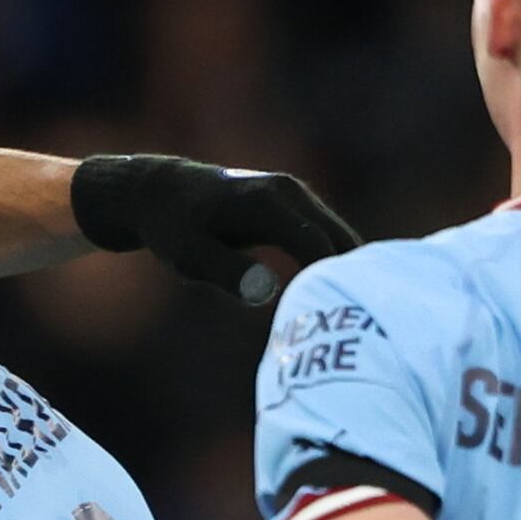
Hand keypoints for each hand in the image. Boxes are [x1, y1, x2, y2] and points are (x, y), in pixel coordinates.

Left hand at [70, 152, 361, 307]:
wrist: (161, 193)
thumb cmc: (173, 229)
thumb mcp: (189, 256)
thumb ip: (228, 273)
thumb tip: (267, 292)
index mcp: (267, 204)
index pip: (318, 245)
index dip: (333, 282)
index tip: (340, 321)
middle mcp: (289, 192)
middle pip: (339, 240)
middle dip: (350, 279)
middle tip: (358, 327)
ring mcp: (296, 193)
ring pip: (340, 237)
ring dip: (348, 271)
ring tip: (352, 316)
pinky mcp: (296, 202)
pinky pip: (329, 234)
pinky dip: (336, 262)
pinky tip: (336, 296)